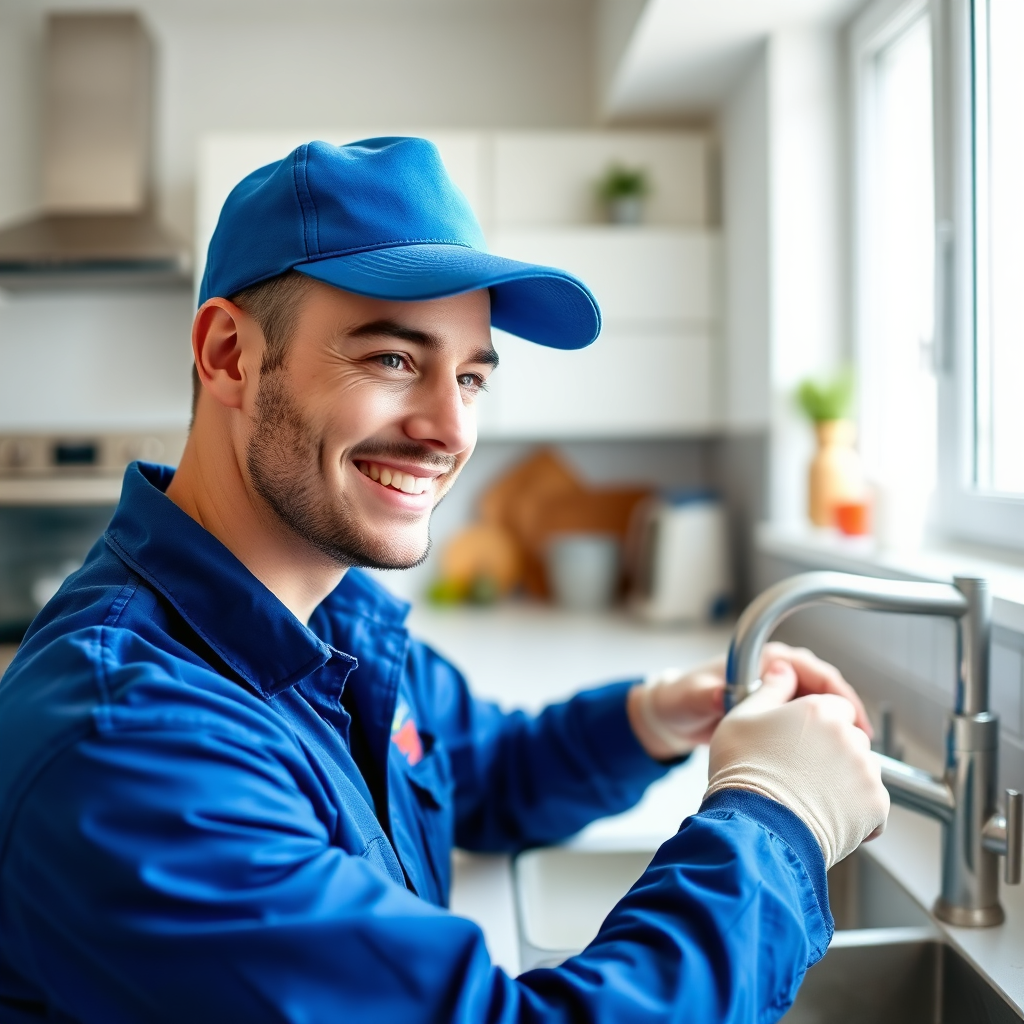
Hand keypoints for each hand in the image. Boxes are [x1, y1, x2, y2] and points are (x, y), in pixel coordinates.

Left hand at [626, 642, 871, 760]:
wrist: (672, 717)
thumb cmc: (681, 698)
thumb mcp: (693, 696)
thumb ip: (707, 694)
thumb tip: (720, 693)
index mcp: (763, 660)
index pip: (811, 670)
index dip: (836, 693)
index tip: (850, 719)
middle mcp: (775, 674)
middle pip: (824, 691)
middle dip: (844, 717)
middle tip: (861, 747)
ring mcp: (778, 696)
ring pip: (819, 711)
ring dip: (835, 732)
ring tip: (851, 759)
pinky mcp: (777, 717)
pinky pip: (807, 726)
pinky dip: (819, 742)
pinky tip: (829, 764)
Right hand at [704, 660, 889, 868]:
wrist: (756, 826)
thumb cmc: (742, 771)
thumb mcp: (742, 717)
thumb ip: (769, 689)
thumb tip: (783, 669)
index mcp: (820, 709)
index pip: (834, 706)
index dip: (816, 724)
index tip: (801, 741)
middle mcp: (849, 736)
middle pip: (850, 738)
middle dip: (832, 752)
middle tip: (801, 772)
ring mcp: (866, 772)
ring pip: (862, 771)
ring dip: (845, 781)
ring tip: (811, 798)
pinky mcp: (876, 807)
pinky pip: (872, 806)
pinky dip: (855, 813)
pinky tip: (826, 816)